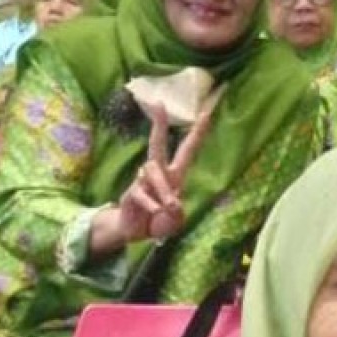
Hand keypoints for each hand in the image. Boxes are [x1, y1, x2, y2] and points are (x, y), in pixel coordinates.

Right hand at [93, 102, 213, 254]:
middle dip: (159, 125)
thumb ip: (177, 213)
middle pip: (157, 144)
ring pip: (153, 172)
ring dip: (163, 189)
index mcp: (175, 175)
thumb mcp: (176, 220)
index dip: (197, 134)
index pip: (187, 151)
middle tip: (159, 104)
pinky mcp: (131, 191)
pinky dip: (151, 205)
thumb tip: (170, 204)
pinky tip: (155, 212)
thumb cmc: (159, 221)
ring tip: (170, 207)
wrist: (136, 232)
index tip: (206, 114)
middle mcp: (159, 173)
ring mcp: (143, 181)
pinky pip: (141, 193)